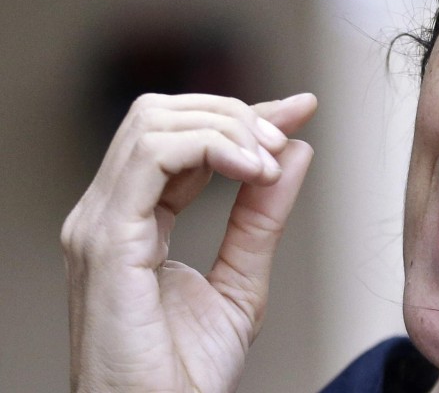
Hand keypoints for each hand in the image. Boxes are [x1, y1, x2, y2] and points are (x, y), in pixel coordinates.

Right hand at [61, 92, 316, 391]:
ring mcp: (99, 224)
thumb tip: (294, 152)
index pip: (181, 136)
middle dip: (234, 113)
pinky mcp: (105, 241)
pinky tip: (252, 170)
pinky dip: (210, 147)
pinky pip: (152, 157)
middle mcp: (106, 213)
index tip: (301, 110)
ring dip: (227, 127)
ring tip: (269, 161)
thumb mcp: (241, 281)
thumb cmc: (183, 377)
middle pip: (162, 113)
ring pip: (154, 122)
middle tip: (285, 139)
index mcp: (130, 220)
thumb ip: (263, 216)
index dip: (243, 115)